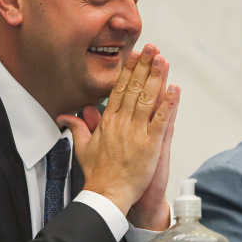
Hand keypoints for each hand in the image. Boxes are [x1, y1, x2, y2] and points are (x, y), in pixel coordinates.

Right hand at [58, 44, 179, 216]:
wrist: (107, 194)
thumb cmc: (97, 173)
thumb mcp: (83, 147)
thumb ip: (77, 128)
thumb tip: (66, 116)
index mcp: (108, 121)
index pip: (120, 89)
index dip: (128, 70)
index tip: (135, 55)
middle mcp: (122, 122)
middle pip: (134, 88)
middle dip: (144, 66)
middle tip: (152, 47)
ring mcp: (136, 131)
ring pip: (148, 98)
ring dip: (156, 77)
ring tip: (163, 59)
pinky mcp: (150, 143)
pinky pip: (161, 119)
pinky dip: (168, 104)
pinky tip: (175, 89)